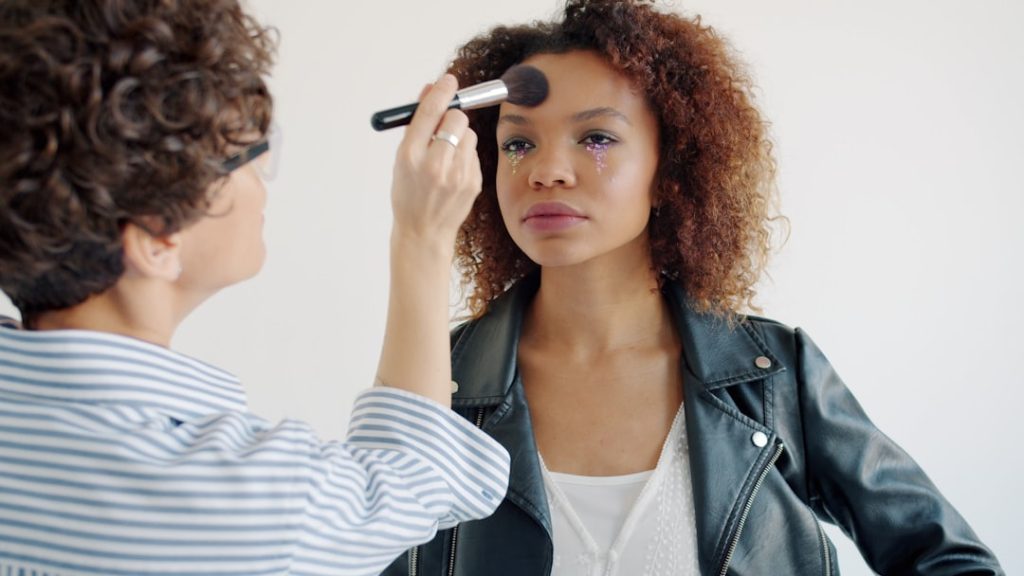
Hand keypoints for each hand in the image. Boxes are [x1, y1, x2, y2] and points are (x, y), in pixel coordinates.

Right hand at [389, 74, 481, 250]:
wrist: (423, 231)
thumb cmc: (409, 192)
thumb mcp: (402, 158)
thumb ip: (416, 125)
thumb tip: (431, 90)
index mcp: (410, 156)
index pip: (430, 112)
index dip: (441, 91)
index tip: (448, 80)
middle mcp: (434, 164)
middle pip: (457, 118)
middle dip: (452, 118)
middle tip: (443, 128)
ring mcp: (457, 175)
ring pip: (469, 134)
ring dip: (459, 138)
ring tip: (446, 156)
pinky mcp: (473, 182)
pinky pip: (474, 153)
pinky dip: (465, 156)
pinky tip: (453, 172)